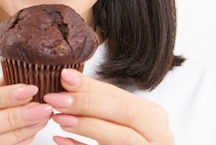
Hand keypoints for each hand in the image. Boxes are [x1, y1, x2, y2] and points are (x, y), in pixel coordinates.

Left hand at [44, 70, 173, 144]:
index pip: (121, 96)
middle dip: (89, 104)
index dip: (92, 87)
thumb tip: (68, 78)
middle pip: (126, 113)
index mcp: (153, 118)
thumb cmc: (125, 143)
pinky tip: (61, 140)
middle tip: (57, 99)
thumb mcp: (115, 121)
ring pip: (122, 138)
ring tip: (60, 118)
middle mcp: (158, 136)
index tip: (64, 78)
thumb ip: (97, 103)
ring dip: (88, 126)